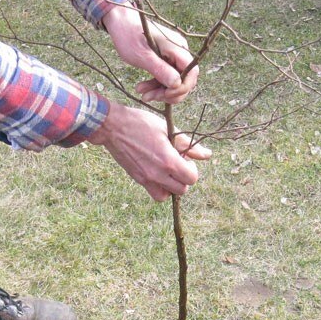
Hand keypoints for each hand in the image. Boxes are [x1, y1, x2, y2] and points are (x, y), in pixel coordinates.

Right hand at [88, 101, 211, 200]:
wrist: (113, 127)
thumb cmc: (141, 123)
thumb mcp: (167, 129)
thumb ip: (188, 145)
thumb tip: (207, 155)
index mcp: (168, 160)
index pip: (191, 178)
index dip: (192, 169)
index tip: (185, 159)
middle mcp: (158, 174)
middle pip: (181, 190)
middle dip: (183, 179)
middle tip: (177, 164)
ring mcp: (146, 179)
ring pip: (167, 196)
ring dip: (171, 186)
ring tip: (167, 172)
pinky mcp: (138, 179)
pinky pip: (154, 193)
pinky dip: (159, 188)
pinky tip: (157, 173)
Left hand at [102, 3, 198, 104]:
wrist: (120, 23)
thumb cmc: (129, 35)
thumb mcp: (142, 56)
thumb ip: (160, 69)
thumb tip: (177, 84)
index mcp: (176, 47)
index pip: (192, 73)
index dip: (182, 88)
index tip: (165, 94)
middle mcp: (179, 51)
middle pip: (184, 80)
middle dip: (169, 93)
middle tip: (149, 97)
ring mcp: (173, 55)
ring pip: (174, 81)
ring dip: (159, 91)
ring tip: (142, 93)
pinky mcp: (166, 59)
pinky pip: (167, 77)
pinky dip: (156, 85)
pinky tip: (142, 89)